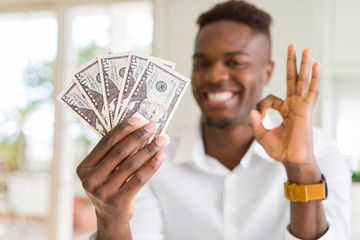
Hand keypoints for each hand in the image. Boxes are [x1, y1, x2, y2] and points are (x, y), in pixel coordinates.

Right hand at [76, 117, 166, 238]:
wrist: (110, 216)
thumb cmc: (109, 184)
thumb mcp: (103, 170)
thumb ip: (113, 154)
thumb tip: (138, 129)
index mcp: (84, 168)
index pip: (105, 143)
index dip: (122, 129)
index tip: (138, 119)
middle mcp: (91, 180)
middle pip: (119, 152)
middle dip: (138, 136)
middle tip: (153, 126)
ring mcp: (104, 192)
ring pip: (131, 165)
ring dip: (149, 150)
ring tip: (162, 140)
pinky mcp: (119, 202)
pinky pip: (139, 179)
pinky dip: (152, 166)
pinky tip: (161, 156)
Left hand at [250, 44, 320, 182]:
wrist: (292, 160)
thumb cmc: (280, 150)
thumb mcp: (262, 136)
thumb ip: (256, 124)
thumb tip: (252, 111)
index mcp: (283, 110)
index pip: (270, 98)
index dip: (261, 104)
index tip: (259, 115)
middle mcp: (293, 105)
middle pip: (292, 79)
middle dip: (291, 62)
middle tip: (292, 45)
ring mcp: (300, 106)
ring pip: (302, 81)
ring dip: (303, 65)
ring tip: (306, 49)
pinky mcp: (306, 110)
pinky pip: (311, 91)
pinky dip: (314, 78)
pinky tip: (316, 65)